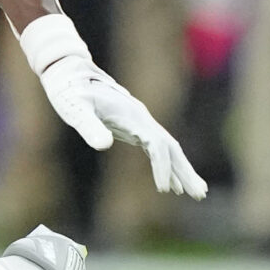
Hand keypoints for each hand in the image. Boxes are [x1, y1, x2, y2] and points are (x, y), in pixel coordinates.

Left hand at [19, 14, 205, 198]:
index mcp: (132, 115)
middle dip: (185, 171)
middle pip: (171, 147)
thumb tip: (104, 146)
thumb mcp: (75, 109)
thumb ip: (89, 126)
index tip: (163, 190)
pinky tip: (172, 184)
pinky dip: (166, 166)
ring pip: (168, 148)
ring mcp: (140, 122)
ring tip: (198, 194)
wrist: (69, 74)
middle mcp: (141, 118)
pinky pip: (156, 149)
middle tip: (200, 195)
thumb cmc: (69, 92)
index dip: (162, 166)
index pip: (157, 144)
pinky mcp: (133, 127)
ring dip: (182, 170)